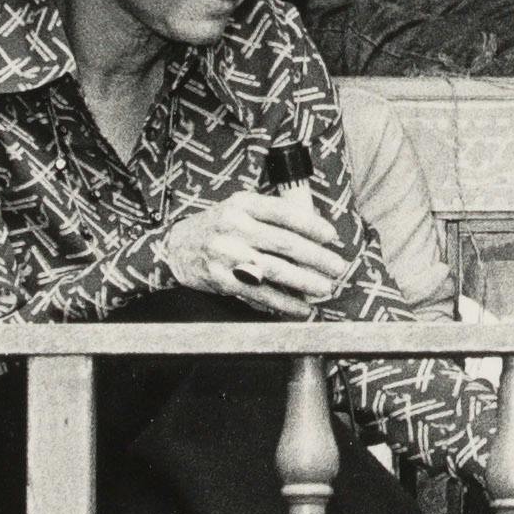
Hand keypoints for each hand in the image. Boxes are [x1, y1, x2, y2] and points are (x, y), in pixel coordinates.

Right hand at [162, 190, 351, 317]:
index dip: (311, 224)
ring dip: (305, 281)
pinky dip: (284, 303)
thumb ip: (271, 216)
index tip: (331, 236)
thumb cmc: (218, 226)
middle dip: (316, 257)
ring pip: (274, 270)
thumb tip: (315, 232)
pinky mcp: (224, 280)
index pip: (283, 213)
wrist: (175, 248)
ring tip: (326, 287)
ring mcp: (227, 254)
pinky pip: (260, 294)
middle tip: (338, 266)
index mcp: (242, 204)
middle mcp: (234, 227)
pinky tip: (302, 309)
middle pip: (284, 243)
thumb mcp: (240, 208)